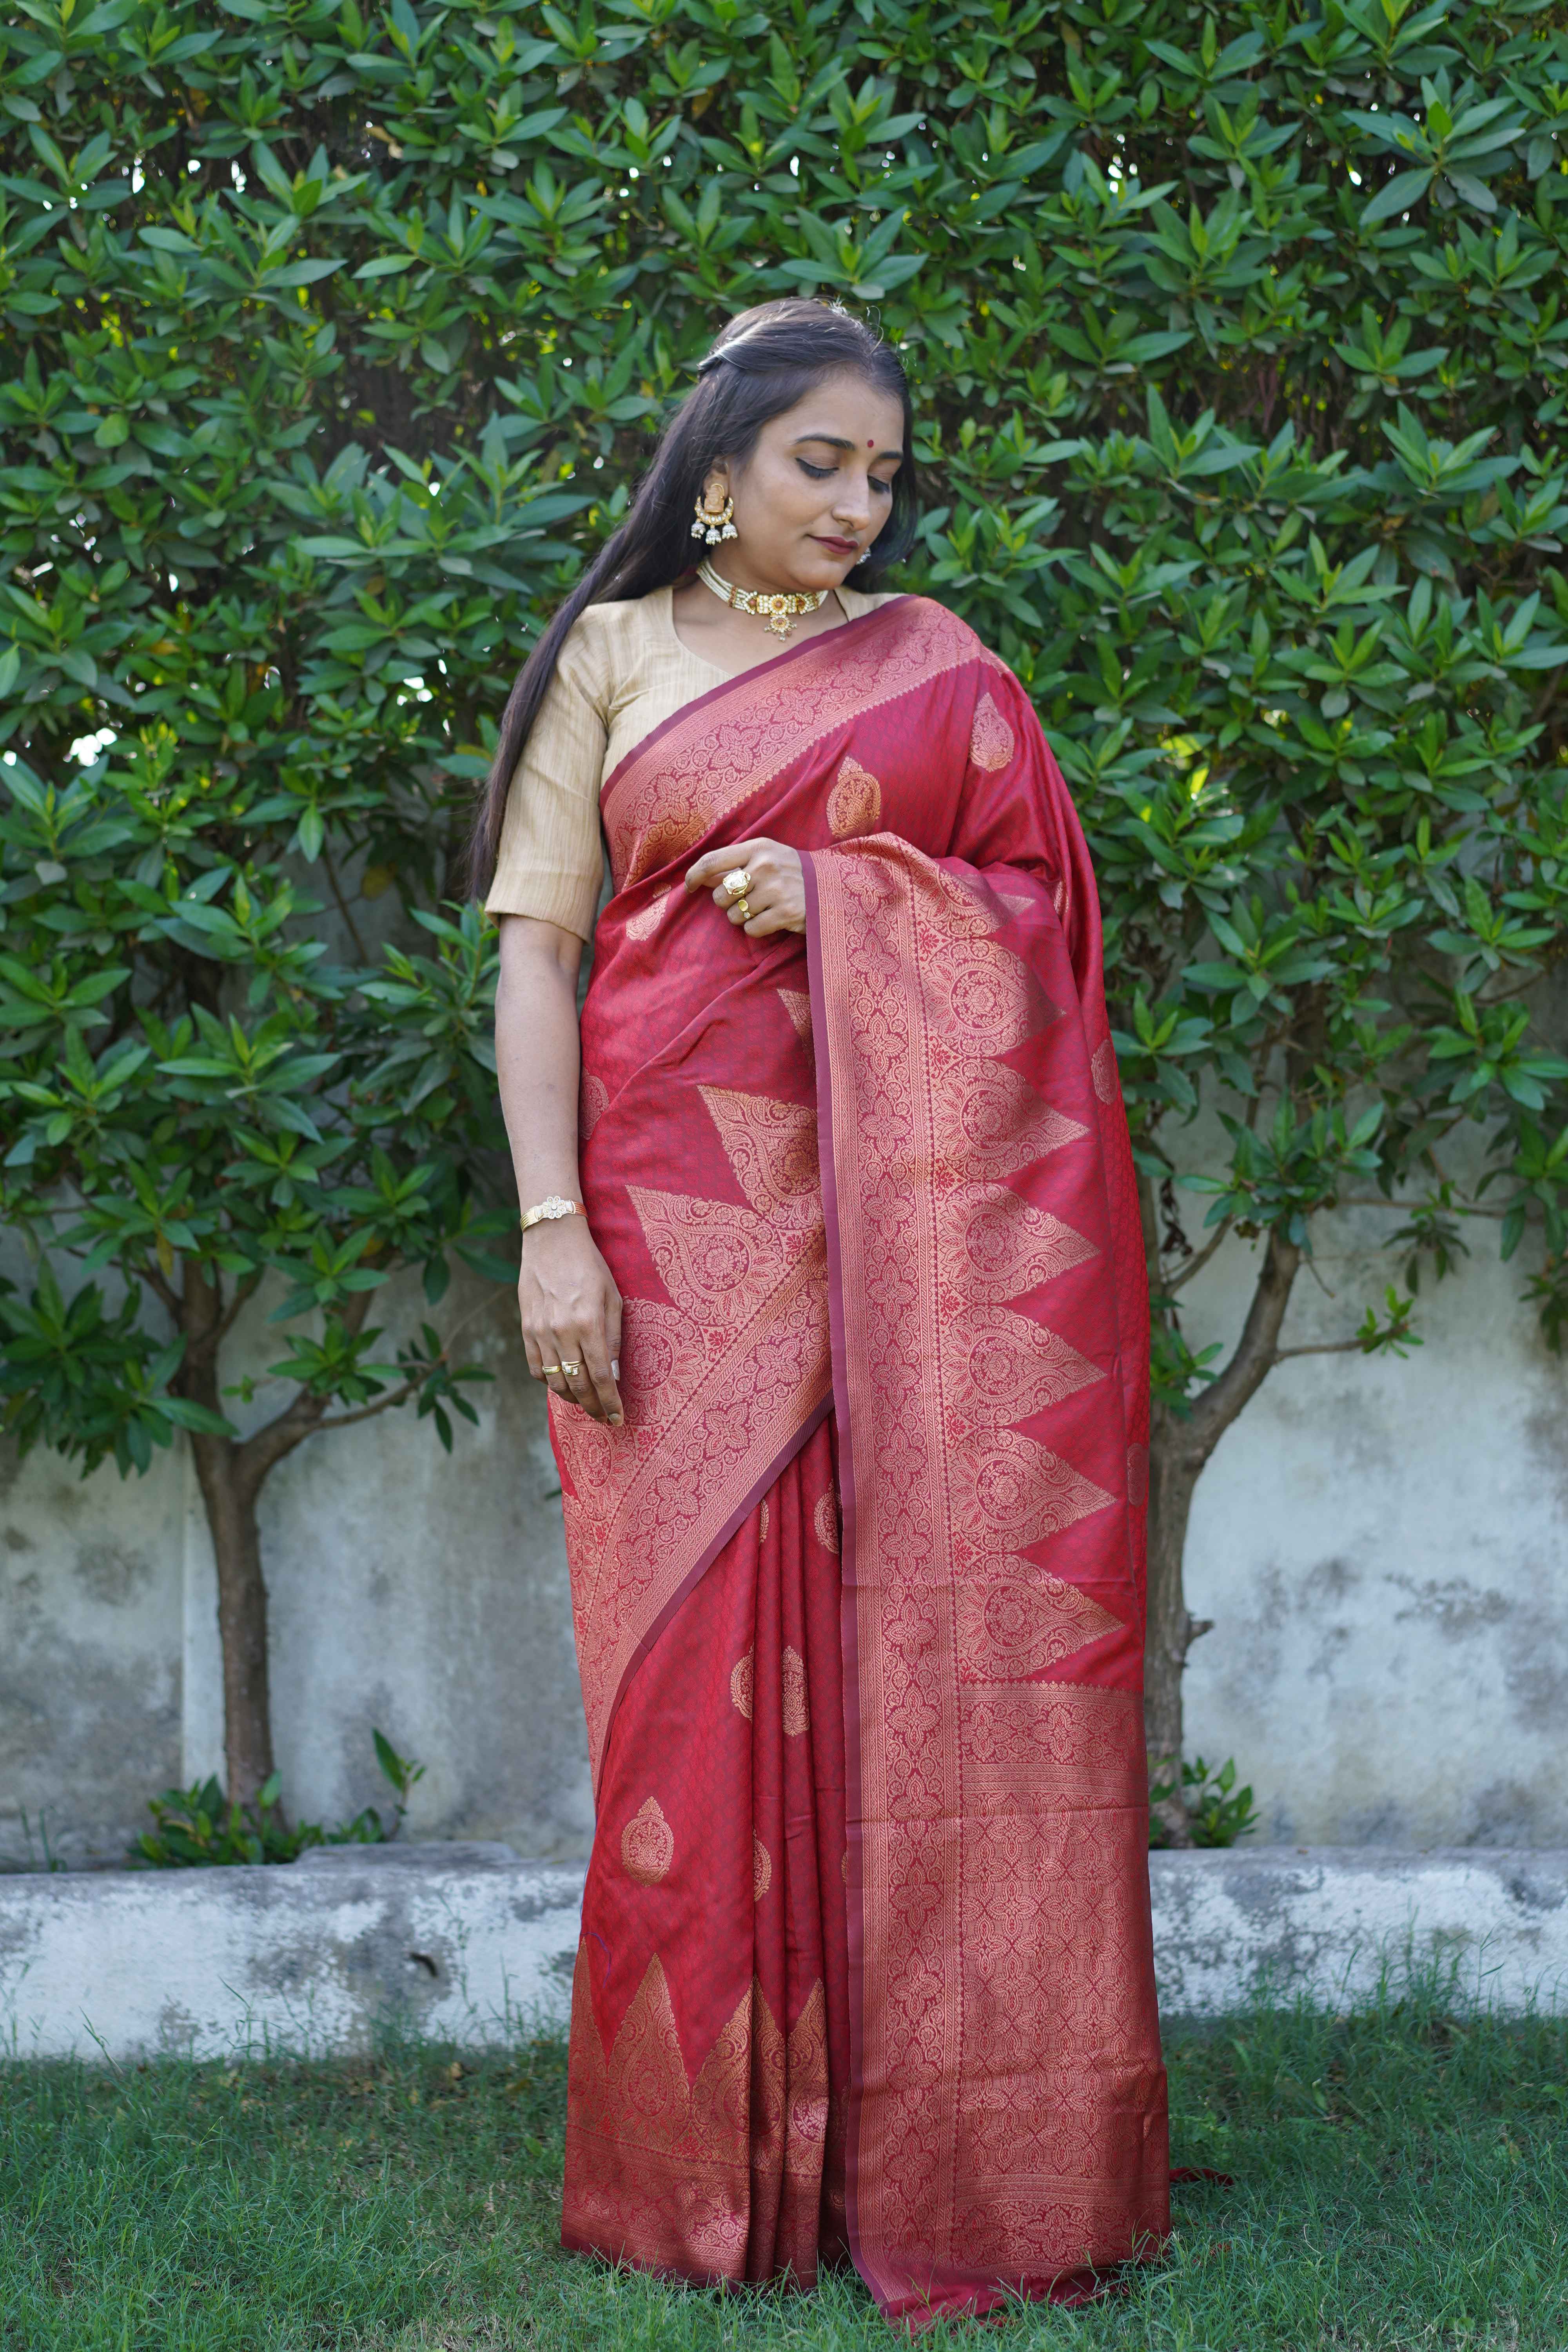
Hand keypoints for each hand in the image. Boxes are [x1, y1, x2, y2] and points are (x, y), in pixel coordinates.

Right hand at [518, 1218, 622, 1424]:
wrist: (551, 1240)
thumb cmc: (589, 1266)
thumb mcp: (613, 1297)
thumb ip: (613, 1338)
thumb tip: (613, 1376)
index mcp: (589, 1323)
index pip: (601, 1377)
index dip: (610, 1403)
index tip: (618, 1418)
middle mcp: (562, 1332)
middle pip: (578, 1386)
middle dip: (593, 1408)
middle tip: (604, 1419)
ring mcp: (540, 1332)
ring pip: (554, 1382)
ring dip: (572, 1399)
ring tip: (586, 1403)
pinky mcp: (526, 1329)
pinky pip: (535, 1368)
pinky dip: (549, 1382)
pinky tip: (561, 1383)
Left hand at [685, 838, 805, 936]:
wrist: (834, 887)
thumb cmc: (794, 872)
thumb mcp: (768, 856)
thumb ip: (737, 864)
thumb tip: (702, 878)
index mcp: (758, 848)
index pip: (712, 861)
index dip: (694, 875)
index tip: (688, 886)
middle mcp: (765, 866)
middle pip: (720, 895)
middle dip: (727, 903)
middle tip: (746, 900)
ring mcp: (776, 890)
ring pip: (734, 915)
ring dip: (742, 917)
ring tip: (762, 909)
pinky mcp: (786, 913)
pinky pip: (751, 929)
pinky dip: (757, 929)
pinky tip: (772, 919)